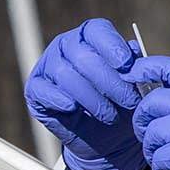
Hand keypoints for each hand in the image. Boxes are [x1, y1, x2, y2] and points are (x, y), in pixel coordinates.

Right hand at [25, 19, 149, 169]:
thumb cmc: (121, 105)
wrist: (106, 140)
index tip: (127, 67)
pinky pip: (43, 90)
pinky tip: (74, 108)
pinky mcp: (35, 89)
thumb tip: (133, 51)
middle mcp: (66, 45)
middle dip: (110, 81)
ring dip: (92, 98)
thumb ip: (135, 66)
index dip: (112, 47)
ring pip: (66, 75)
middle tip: (130, 101)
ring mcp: (48, 66)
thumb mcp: (134, 85)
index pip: (97, 30)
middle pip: (83, 55)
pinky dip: (59, 99)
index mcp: (90, 37)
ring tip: (110, 116)